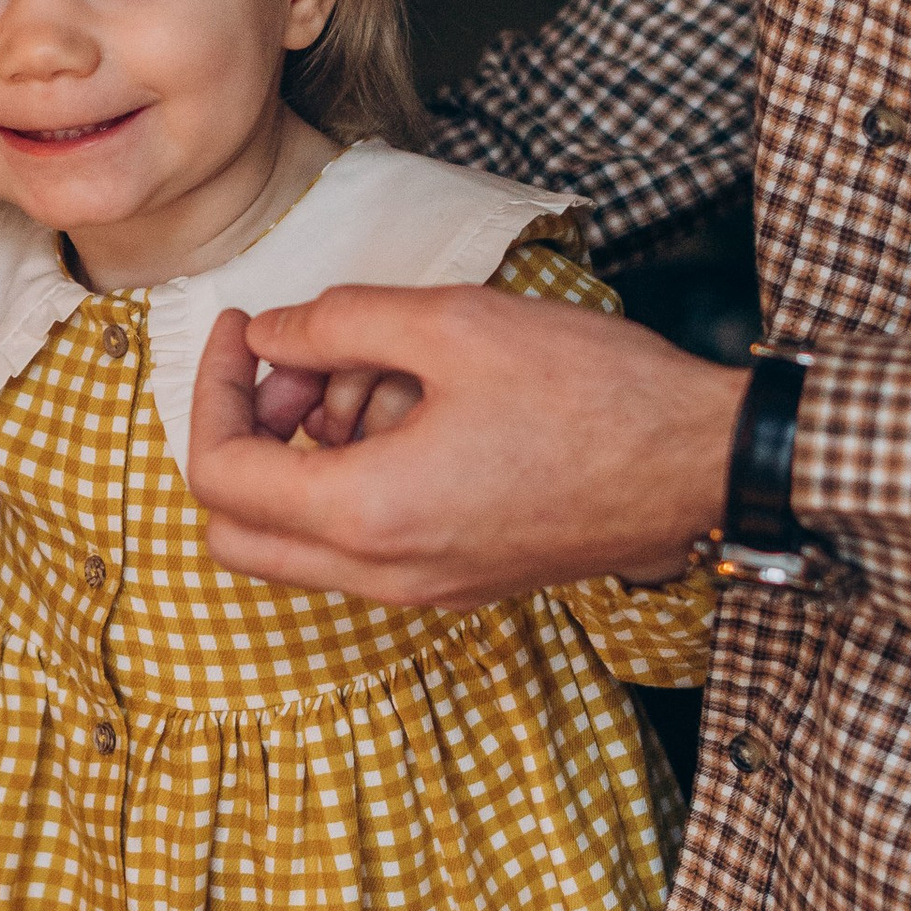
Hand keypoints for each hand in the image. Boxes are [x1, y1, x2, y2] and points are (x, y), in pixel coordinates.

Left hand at [189, 287, 743, 604]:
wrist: (700, 466)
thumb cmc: (593, 394)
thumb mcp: (453, 324)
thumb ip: (336, 321)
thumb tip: (266, 332)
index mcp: (367, 515)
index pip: (218, 474)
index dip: (211, 388)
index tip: (242, 328)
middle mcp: (380, 575)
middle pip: (234, 532)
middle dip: (244, 436)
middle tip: (293, 366)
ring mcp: (418, 590)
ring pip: (297, 540)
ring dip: (306, 454)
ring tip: (379, 375)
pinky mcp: (455, 582)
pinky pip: (359, 543)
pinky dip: (354, 478)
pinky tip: (416, 411)